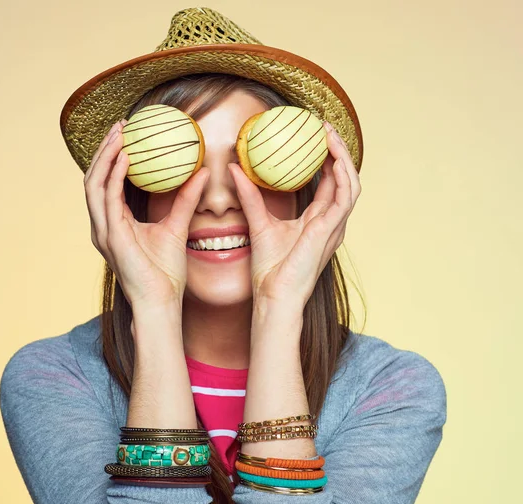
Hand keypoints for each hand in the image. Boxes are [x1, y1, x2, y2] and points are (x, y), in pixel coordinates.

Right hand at [83, 120, 210, 311]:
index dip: (113, 157)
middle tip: (121, 124)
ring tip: (120, 132)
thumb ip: (186, 199)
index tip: (127, 134)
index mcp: (114, 224)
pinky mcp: (111, 236)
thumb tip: (203, 173)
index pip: (107, 183)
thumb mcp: (177, 226)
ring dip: (105, 155)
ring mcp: (103, 231)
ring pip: (94, 183)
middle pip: (95, 177)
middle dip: (105, 149)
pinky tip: (126, 156)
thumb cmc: (166, 273)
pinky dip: (114, 174)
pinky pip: (108, 197)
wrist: (162, 301)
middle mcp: (103, 225)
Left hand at [228, 122, 361, 313]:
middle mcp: (331, 223)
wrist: (273, 295)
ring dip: (343, 157)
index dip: (325, 159)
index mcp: (317, 222)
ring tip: (329, 134)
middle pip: (343, 179)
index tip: (313, 136)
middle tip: (323, 126)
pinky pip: (346, 195)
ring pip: (350, 183)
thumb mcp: (258, 223)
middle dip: (337, 151)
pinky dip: (343, 173)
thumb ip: (250, 196)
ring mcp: (334, 227)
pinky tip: (332, 155)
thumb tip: (234, 168)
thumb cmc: (269, 269)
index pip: (328, 184)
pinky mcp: (331, 230)